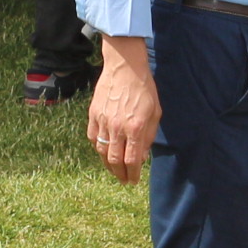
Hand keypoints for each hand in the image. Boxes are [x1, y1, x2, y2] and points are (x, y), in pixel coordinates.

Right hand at [85, 43, 159, 182]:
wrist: (125, 67)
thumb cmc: (144, 89)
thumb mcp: (155, 113)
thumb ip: (148, 136)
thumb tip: (142, 156)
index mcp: (135, 128)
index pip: (132, 161)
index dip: (133, 174)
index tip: (134, 180)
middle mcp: (117, 128)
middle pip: (115, 161)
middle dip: (120, 174)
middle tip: (124, 180)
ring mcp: (103, 121)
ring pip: (102, 151)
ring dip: (108, 164)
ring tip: (114, 169)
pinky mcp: (93, 114)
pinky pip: (92, 137)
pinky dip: (98, 147)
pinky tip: (104, 150)